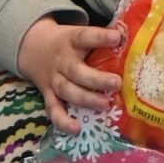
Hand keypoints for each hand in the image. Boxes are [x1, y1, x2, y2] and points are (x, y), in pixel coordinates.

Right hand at [17, 16, 124, 133]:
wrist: (33, 48)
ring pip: (67, 91)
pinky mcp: (47, 95)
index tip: (117, 38)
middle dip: (96, 79)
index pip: (85, 37)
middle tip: (116, 83)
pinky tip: (76, 129)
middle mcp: (62, 61)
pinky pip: (53, 110)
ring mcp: (53, 79)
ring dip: (86, 100)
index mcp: (71, 41)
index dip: (100, 37)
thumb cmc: (67, 43)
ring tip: (105, 105)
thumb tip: (130, 38)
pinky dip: (63, 121)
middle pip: (76, 71)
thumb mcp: (79, 33)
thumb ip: (100, 38)